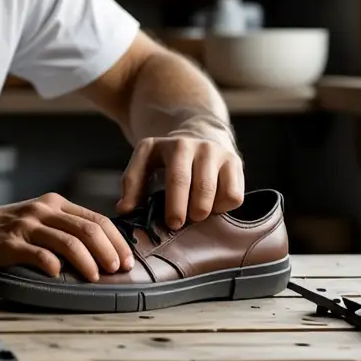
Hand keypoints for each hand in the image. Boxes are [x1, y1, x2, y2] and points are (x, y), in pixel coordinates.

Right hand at [0, 193, 134, 280]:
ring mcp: (26, 225)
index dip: (117, 240)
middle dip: (110, 251)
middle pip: (88, 229)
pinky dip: (54, 266)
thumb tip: (97, 251)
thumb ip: (59, 228)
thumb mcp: (33, 220)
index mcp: (52, 203)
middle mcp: (42, 210)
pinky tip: (59, 277)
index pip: (96, 219)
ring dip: (89, 262)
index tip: (127, 259)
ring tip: (96, 277)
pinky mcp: (10, 243)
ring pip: (70, 241)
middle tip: (118, 270)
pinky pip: (39, 254)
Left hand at [116, 130, 243, 229]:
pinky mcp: (236, 163)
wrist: (199, 136)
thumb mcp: (145, 161)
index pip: (177, 179)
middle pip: (201, 188)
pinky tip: (210, 204)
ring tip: (193, 213)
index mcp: (174, 145)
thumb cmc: (168, 158)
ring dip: (206, 211)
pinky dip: (223, 207)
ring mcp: (220, 154)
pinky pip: (234, 196)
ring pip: (219, 194)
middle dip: (192, 213)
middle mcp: (200, 146)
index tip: (172, 224)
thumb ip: (132, 183)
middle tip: (181, 225)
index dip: (175, 205)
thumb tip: (124, 210)